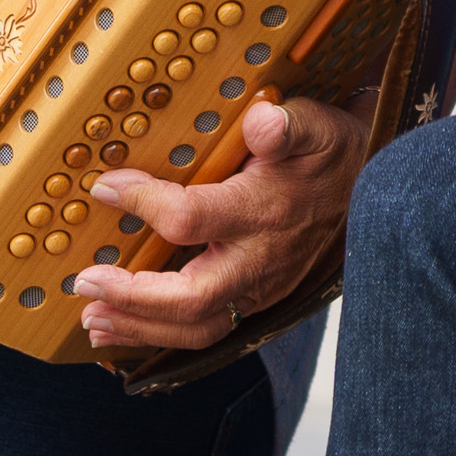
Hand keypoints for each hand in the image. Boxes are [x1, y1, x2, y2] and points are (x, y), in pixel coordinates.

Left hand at [72, 90, 373, 357]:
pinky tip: (120, 330)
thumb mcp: (314, 127)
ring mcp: (258, 288)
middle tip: (84, 285)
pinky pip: (204, 330)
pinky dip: (157, 335)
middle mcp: (259, 261)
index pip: (191, 219)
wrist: (371, 192)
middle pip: (192, 300)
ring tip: (92, 320)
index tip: (104, 187)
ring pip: (197, 328)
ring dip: (139, 328)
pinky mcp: (253, 300)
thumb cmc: (329, 154)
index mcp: (263, 212)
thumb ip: (286, 126)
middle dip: (133, 298)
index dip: (143, 203)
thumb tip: (262, 120)